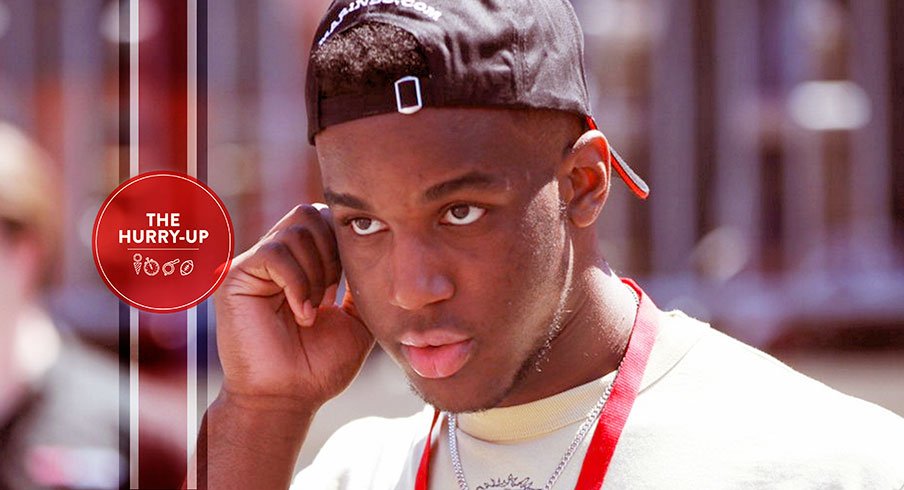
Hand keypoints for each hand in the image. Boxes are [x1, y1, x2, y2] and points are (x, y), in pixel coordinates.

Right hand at [214, 204, 373, 409]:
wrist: (289, 398)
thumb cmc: (319, 366)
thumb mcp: (356, 319)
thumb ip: (362, 283)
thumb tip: (373, 249)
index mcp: (300, 265)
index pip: (325, 221)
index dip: (344, 245)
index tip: (346, 290)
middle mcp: (275, 260)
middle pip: (311, 213)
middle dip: (333, 251)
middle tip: (333, 294)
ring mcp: (254, 266)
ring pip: (297, 229)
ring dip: (317, 271)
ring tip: (315, 308)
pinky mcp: (236, 276)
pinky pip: (275, 252)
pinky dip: (298, 283)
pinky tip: (302, 314)